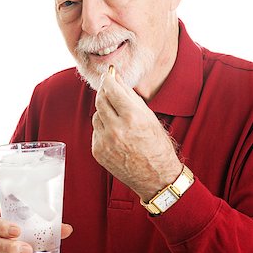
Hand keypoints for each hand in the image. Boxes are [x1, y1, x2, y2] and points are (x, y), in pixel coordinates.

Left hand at [92, 71, 182, 201]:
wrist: (156, 177)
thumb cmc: (157, 146)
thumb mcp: (149, 117)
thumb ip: (130, 97)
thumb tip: (117, 80)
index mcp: (133, 118)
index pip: (112, 90)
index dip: (108, 79)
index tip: (108, 74)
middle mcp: (117, 129)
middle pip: (100, 100)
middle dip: (104, 92)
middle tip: (109, 88)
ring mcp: (105, 142)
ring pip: (96, 115)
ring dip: (104, 111)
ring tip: (118, 118)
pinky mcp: (98, 152)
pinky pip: (96, 131)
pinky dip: (103, 128)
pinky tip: (116, 134)